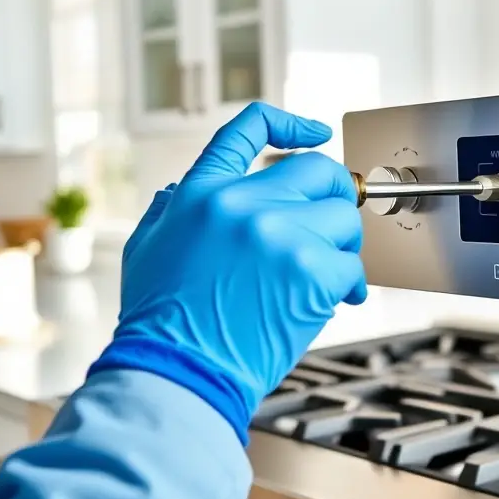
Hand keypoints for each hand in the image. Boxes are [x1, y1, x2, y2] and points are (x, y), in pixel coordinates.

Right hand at [89, 102, 366, 442]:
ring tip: (328, 274)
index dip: (290, 123)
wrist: (179, 375)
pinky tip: (336, 300)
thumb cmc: (161, 324)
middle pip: (319, 170)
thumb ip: (171, 211)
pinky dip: (351, 285)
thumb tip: (182, 191)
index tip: (316, 132)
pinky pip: (352, 265)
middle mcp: (241, 203)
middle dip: (337, 194)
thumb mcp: (146, 249)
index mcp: (202, 192)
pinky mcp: (310, 271)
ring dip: (344, 246)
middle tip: (336, 223)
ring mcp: (278, 234)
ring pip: (344, 217)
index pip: (250, 128)